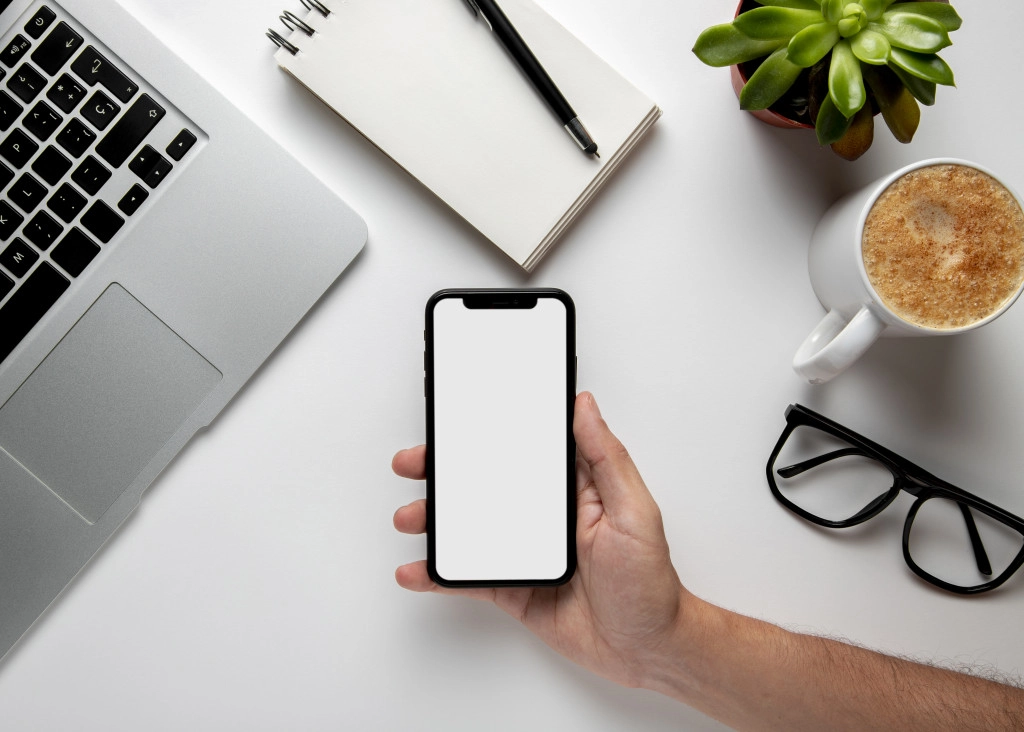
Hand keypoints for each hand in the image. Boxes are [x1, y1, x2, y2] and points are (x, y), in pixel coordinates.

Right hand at [392, 391, 692, 687]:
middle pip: (486, 485)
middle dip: (445, 473)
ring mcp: (526, 552)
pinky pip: (470, 576)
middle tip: (414, 462)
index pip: (524, 451)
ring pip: (470, 529)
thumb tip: (585, 406)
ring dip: (435, 521)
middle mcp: (545, 516)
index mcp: (573, 488)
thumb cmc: (651, 582)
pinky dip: (441, 575)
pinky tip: (417, 571)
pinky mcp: (514, 587)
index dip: (488, 434)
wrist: (647, 651)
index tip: (456, 421)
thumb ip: (607, 458)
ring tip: (410, 517)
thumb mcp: (635, 512)